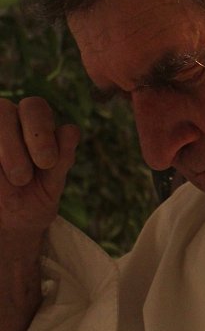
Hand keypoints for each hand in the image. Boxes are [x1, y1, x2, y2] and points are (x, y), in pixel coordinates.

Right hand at [0, 97, 79, 235]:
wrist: (7, 224)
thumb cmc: (33, 197)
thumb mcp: (50, 184)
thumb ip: (62, 158)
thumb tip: (71, 131)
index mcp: (31, 122)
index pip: (33, 106)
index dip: (40, 130)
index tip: (47, 163)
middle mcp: (4, 120)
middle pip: (2, 110)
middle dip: (13, 145)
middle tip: (23, 177)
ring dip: (3, 152)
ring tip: (14, 183)